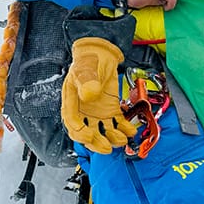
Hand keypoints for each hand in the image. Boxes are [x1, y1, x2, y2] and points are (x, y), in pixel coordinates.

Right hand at [61, 38, 136, 153]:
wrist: (102, 55)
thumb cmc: (89, 61)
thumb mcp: (86, 68)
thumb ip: (87, 81)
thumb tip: (89, 95)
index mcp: (72, 103)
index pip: (72, 123)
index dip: (80, 133)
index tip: (89, 136)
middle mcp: (84, 112)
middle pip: (87, 134)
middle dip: (96, 143)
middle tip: (107, 148)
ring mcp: (97, 114)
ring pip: (102, 132)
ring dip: (112, 139)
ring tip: (122, 138)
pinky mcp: (111, 111)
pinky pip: (117, 124)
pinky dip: (124, 129)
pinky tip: (131, 130)